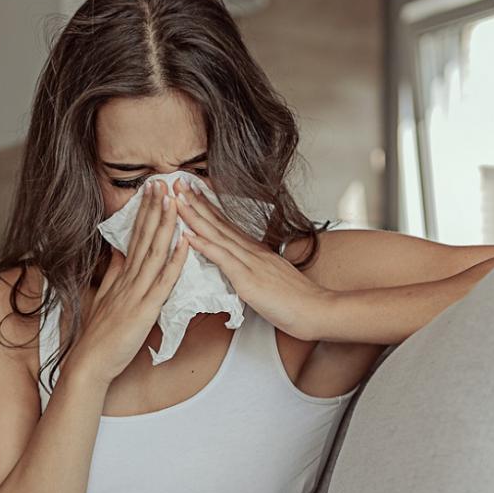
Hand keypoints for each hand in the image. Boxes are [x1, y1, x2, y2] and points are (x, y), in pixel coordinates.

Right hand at [72, 181, 192, 385]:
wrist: (91, 363)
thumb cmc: (100, 336)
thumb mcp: (106, 297)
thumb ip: (114, 273)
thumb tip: (119, 252)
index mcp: (121, 276)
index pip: (135, 237)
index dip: (144, 212)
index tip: (151, 189)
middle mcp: (128, 279)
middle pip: (144, 237)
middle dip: (154, 208)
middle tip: (162, 181)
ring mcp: (136, 293)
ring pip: (154, 252)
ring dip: (165, 224)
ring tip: (174, 200)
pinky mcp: (145, 309)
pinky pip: (163, 281)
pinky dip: (175, 260)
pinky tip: (184, 241)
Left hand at [176, 182, 326, 336]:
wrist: (316, 309)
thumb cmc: (297, 299)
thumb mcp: (272, 277)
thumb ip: (256, 268)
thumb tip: (244, 266)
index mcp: (255, 250)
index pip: (226, 224)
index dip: (207, 207)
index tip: (192, 191)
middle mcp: (251, 251)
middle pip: (218, 222)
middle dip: (196, 202)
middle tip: (178, 182)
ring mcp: (249, 262)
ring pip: (217, 234)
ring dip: (195, 216)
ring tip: (177, 200)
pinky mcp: (248, 279)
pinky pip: (223, 259)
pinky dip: (205, 245)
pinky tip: (189, 235)